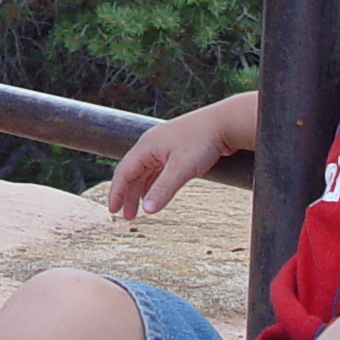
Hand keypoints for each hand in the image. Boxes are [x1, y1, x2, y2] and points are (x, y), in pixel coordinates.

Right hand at [104, 100, 241, 219]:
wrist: (226, 123)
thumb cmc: (203, 141)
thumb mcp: (181, 169)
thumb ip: (163, 190)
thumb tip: (147, 210)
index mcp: (146, 146)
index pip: (124, 172)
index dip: (116, 192)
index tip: (113, 211)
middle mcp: (152, 145)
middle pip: (133, 172)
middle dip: (128, 195)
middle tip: (127, 216)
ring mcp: (165, 147)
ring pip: (146, 172)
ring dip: (141, 191)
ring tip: (140, 209)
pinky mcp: (178, 150)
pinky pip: (159, 170)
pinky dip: (154, 184)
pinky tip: (155, 194)